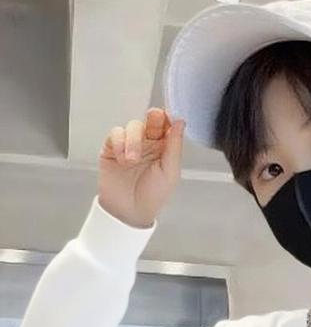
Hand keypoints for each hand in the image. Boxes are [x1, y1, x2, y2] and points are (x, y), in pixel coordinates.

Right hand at [98, 107, 184, 229]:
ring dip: (133, 140)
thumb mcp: (170, 172)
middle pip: (152, 120)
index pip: (169, 126)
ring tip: (132, 161)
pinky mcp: (113, 146)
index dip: (169, 118)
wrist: (129, 209)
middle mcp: (149, 143)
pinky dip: (119, 143)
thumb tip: (181, 122)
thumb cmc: (153, 195)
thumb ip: (174, 147)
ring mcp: (131, 144)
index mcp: (166, 149)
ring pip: (133, 126)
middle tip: (153, 120)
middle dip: (153, 118)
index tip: (169, 116)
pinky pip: (116, 134)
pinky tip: (122, 159)